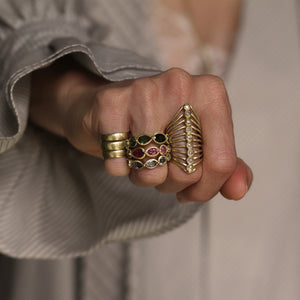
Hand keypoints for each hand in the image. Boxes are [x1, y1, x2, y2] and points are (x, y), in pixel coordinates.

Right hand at [30, 63, 252, 202]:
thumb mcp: (199, 143)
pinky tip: (120, 149)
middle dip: (173, 183)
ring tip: (141, 158)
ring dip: (145, 178)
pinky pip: (119, 165)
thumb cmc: (160, 127)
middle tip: (162, 167)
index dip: (206, 189)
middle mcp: (180, 84)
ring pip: (152, 171)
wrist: (114, 108)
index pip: (222, 162)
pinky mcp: (110, 103)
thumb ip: (225, 167)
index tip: (191, 192)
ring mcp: (143, 90)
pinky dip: (119, 169)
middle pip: (188, 170)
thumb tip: (238, 191)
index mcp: (211, 92)